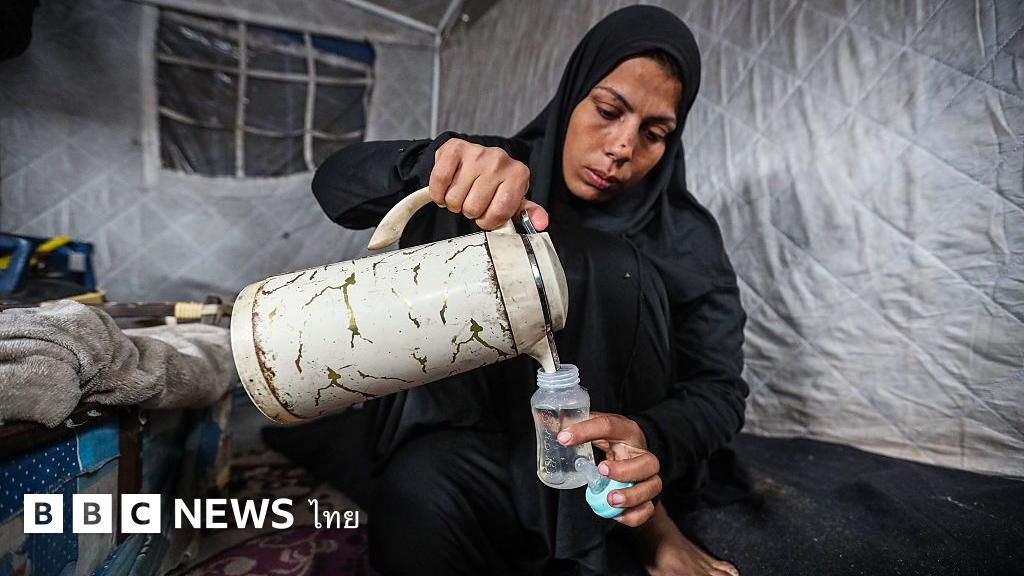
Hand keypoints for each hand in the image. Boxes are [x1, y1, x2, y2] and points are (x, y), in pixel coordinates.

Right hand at [431, 138, 548, 230]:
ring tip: (461, 194)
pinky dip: (438, 193)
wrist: (471, 159)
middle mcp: (500, 160)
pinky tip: (446, 189)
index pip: (500, 212)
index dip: (489, 220)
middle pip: (474, 207)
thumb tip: (541, 223)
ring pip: (455, 198)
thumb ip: (527, 213)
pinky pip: (439, 181)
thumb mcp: (513, 199)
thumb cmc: (494, 184)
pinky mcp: (454, 149)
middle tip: (472, 201)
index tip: (487, 215)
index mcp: (518, 174)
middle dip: (470, 211)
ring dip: (454, 203)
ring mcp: (477, 152)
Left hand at [557, 411, 661, 526]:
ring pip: (653, 486)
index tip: (563, 438)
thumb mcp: (599, 429)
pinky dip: (634, 515)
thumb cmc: (614, 440)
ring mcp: (649, 476)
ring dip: (632, 495)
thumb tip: (545, 423)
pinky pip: (648, 509)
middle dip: (625, 469)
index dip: (586, 430)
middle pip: (647, 462)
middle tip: (601, 470)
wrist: (634, 452)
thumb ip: (578, 427)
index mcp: (627, 431)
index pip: (609, 426)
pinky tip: (616, 514)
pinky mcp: (649, 496)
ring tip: (610, 499)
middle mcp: (642, 454)